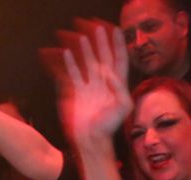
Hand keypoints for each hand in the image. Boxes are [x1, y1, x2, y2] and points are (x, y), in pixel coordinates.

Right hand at [45, 21, 131, 147]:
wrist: (91, 139)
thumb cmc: (109, 126)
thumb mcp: (123, 107)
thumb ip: (120, 88)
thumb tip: (108, 73)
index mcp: (116, 86)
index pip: (119, 60)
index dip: (118, 45)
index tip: (117, 31)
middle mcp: (103, 84)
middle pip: (103, 58)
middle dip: (102, 43)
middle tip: (99, 28)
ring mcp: (90, 88)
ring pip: (88, 63)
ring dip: (86, 50)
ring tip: (83, 36)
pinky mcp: (77, 93)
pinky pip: (73, 74)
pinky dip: (70, 63)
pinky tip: (68, 53)